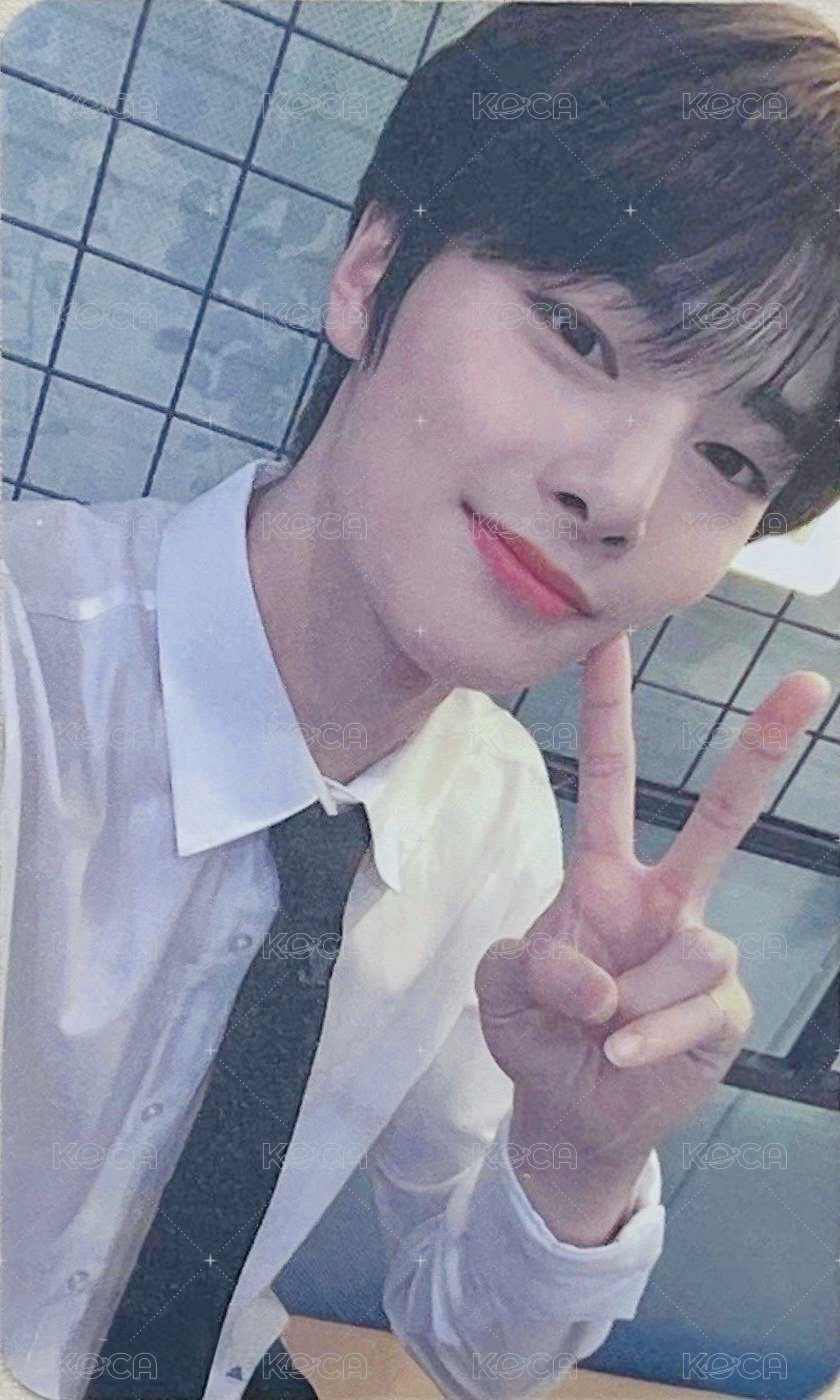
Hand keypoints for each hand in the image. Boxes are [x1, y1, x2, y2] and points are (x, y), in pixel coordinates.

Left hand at [475, 632, 829, 1238]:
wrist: (572, 1114)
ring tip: (596, 1031)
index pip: (610, 777)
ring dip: (619, 1000)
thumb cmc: (540, 1034)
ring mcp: (700, 950)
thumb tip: (595, 973)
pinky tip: (618, 1057)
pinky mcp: (726, 1005)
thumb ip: (526, 966)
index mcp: (603, 875)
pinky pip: (691, 1007)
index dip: (607, 707)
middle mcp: (663, 899)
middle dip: (766, 747)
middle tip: (813, 683)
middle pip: (723, 815)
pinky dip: (643, 1038)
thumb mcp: (504, 992)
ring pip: (682, 948)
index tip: (607, 635)